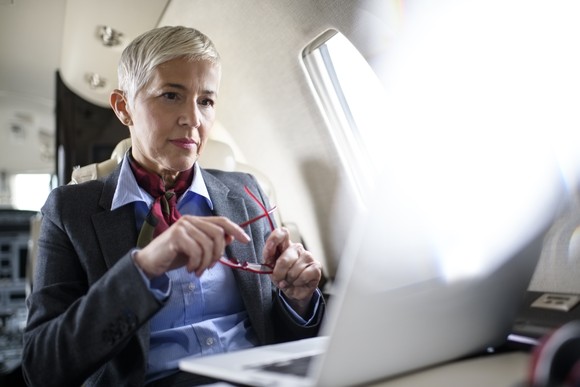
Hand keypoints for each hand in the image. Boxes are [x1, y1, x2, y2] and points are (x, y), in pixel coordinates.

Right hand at [133, 216, 250, 277]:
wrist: (150, 263)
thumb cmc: (174, 256)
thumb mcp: (197, 249)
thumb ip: (212, 242)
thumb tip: (231, 237)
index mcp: (197, 221)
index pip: (222, 221)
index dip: (236, 230)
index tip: (246, 240)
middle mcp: (190, 220)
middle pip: (218, 233)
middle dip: (219, 253)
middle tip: (210, 267)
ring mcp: (183, 226)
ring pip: (208, 244)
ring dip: (206, 262)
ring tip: (199, 271)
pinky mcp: (176, 236)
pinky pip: (196, 251)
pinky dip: (196, 264)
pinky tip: (190, 269)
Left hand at [263, 227, 321, 315]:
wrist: (293, 291)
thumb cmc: (282, 276)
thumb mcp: (270, 268)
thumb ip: (268, 258)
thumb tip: (267, 254)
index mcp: (285, 245)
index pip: (282, 233)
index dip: (274, 240)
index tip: (268, 254)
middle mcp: (297, 248)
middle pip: (285, 258)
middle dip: (279, 273)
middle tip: (278, 279)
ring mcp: (308, 256)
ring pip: (295, 269)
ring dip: (289, 279)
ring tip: (289, 281)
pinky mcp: (316, 266)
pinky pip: (304, 275)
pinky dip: (298, 282)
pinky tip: (298, 282)